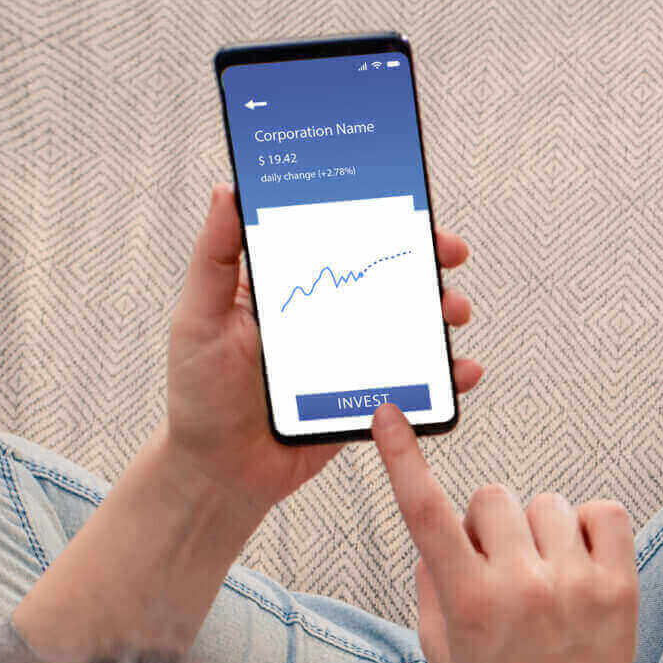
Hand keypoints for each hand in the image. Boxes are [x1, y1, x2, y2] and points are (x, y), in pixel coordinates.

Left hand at [158, 185, 486, 518]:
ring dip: (441, 314)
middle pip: (386, 279)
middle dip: (427, 262)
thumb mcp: (200, 317)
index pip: (340, 241)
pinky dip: (445, 378)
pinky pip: (414, 384)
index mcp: (289, 289)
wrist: (220, 471)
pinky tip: (462, 371)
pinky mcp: (367, 399)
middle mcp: (326, 318)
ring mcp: (351, 359)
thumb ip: (215, 258)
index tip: (410, 209)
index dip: (378, 221)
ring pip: (407, 327)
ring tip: (453, 312)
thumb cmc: (200, 392)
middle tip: (450, 255)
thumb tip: (227, 192)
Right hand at [372, 402, 646, 662]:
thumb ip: (430, 584)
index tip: (388, 413)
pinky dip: (588, 527)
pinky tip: (580, 563)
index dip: (402, 458)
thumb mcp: (441, 652)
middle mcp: (521, 587)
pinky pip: (601, 510)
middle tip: (503, 571)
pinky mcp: (620, 584)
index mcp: (468, 602)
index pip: (426, 513)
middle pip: (493, 496)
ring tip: (546, 578)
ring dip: (540, 529)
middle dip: (491, 524)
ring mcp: (575, 583)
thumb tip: (437, 530)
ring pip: (546, 502)